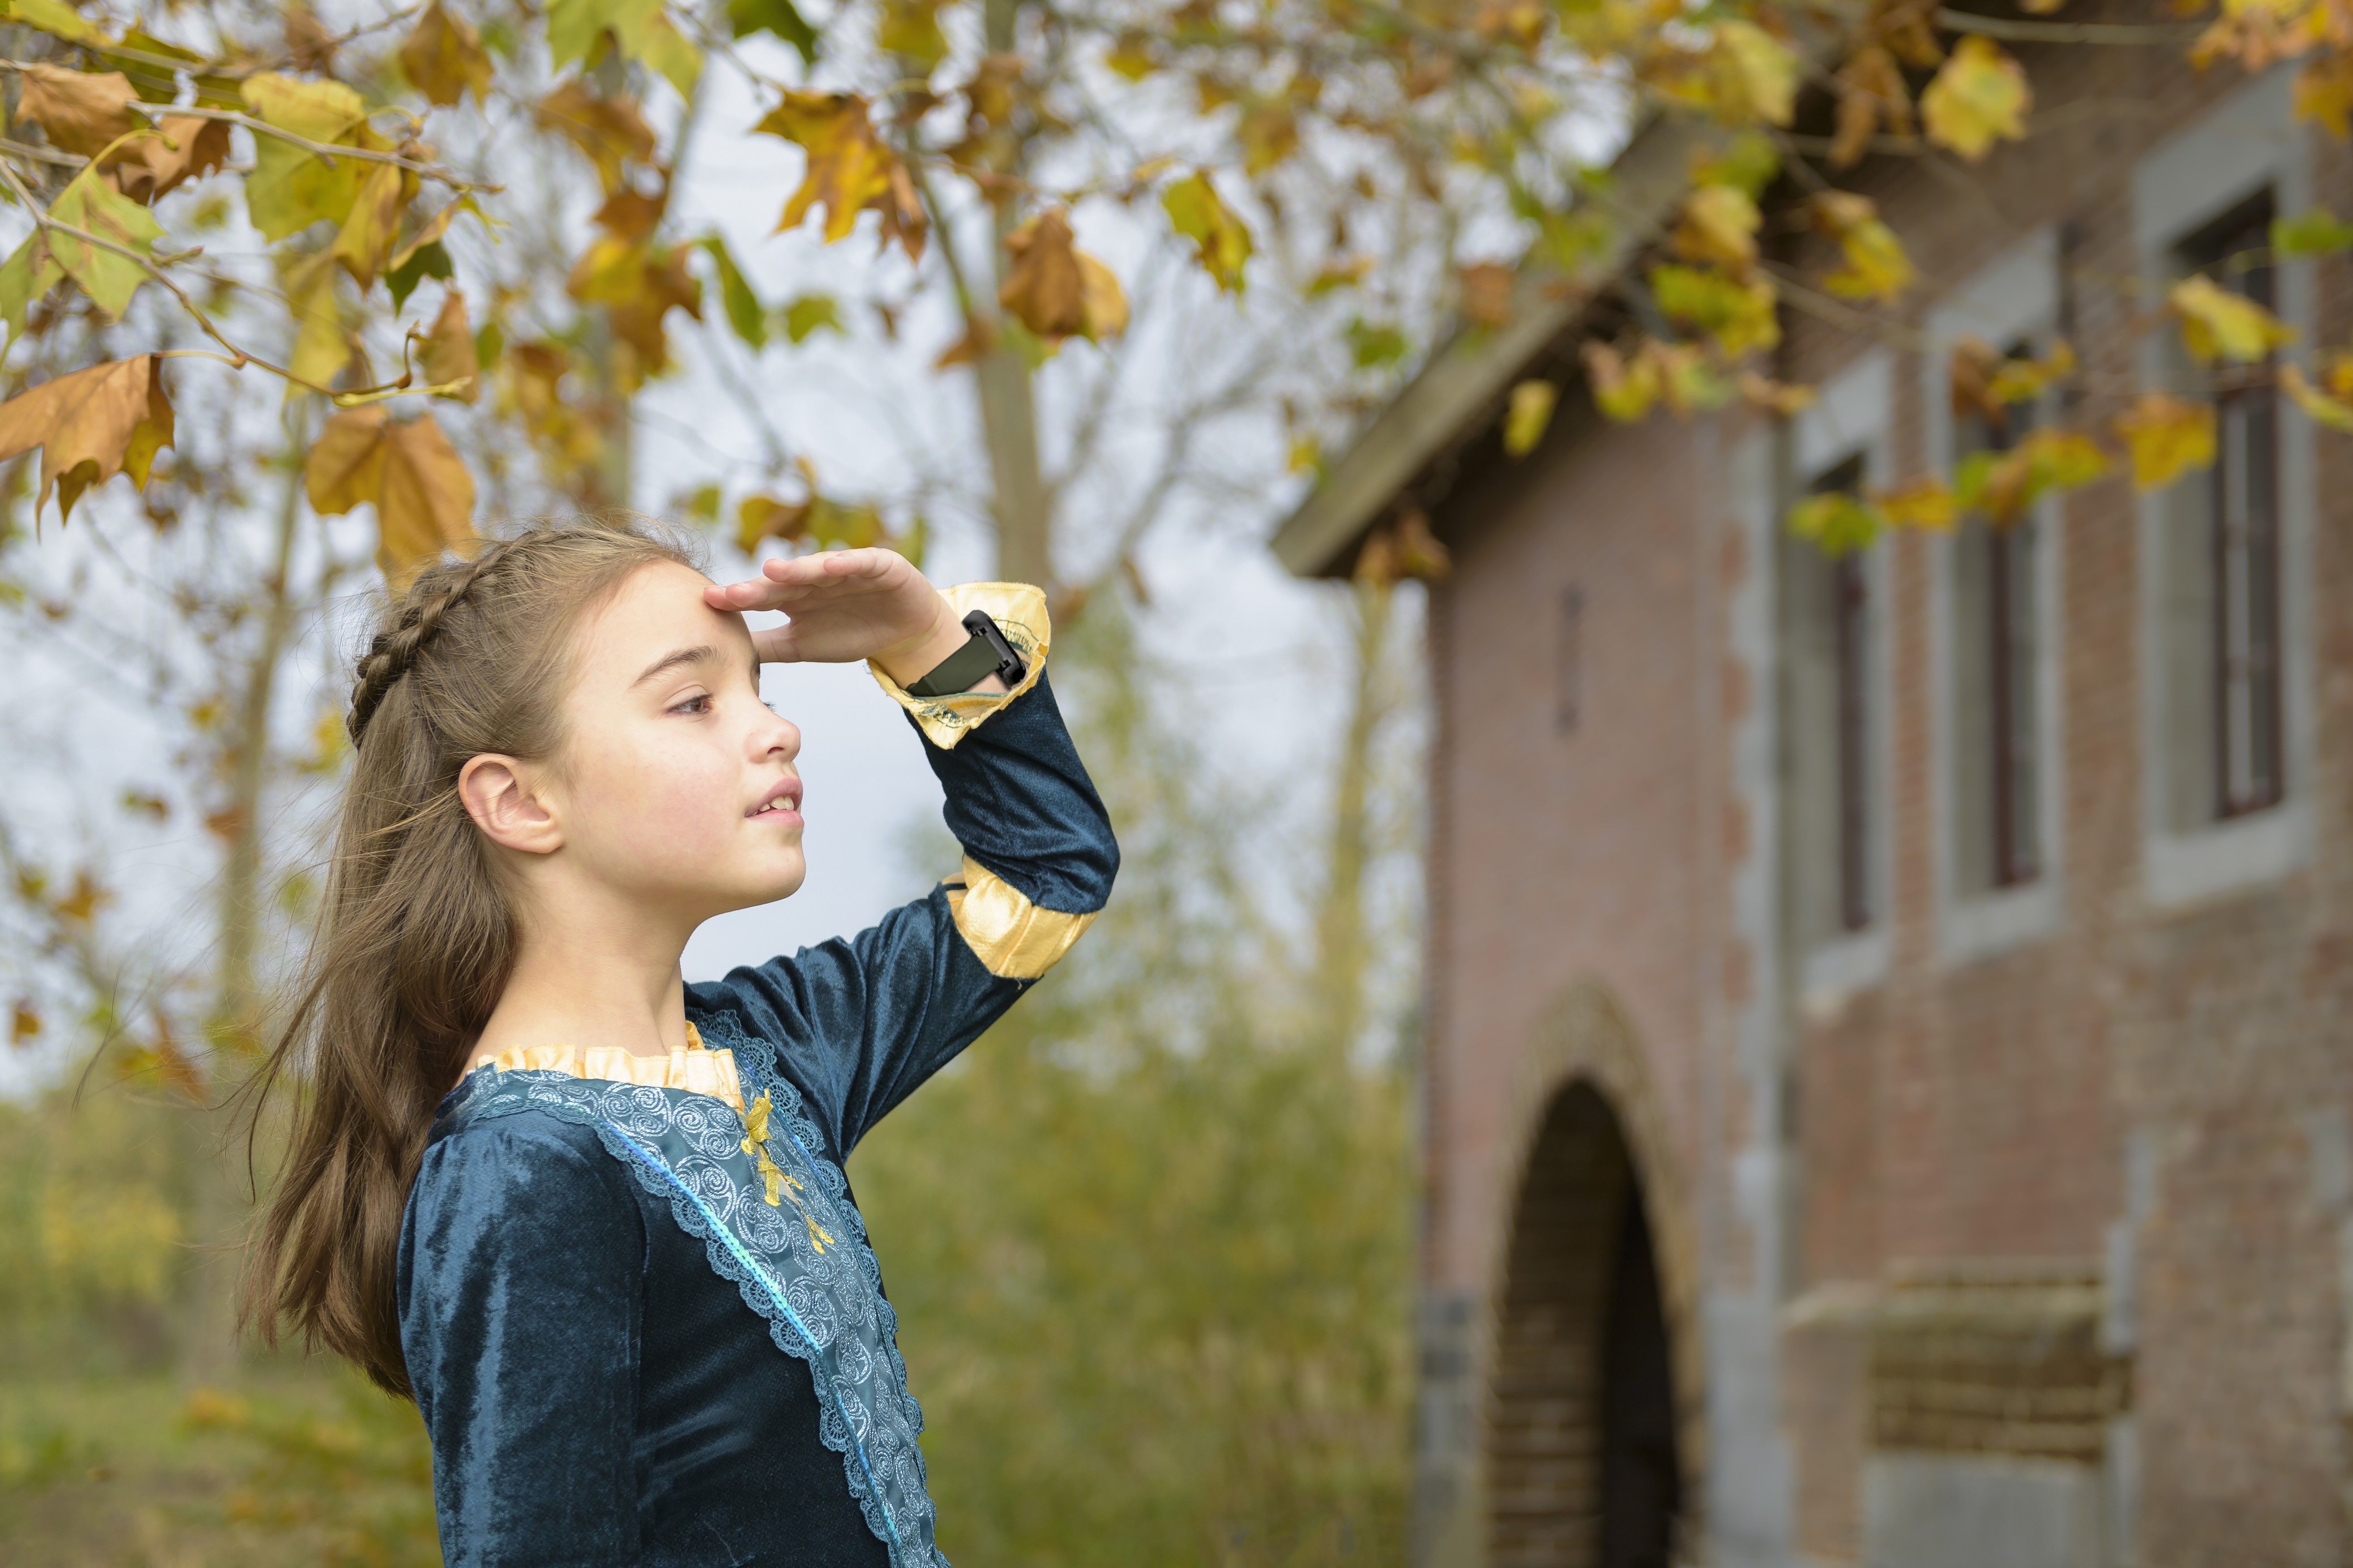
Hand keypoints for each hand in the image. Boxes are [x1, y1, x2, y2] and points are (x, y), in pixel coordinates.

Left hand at [702, 548, 969, 686]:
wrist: (904, 632)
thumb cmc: (850, 634)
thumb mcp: (802, 645)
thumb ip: (766, 647)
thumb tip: (723, 657)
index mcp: (794, 597)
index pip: (761, 597)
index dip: (738, 598)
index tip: (709, 602)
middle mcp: (815, 579)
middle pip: (784, 582)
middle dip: (759, 586)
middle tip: (733, 592)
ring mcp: (846, 570)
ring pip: (817, 568)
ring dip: (797, 568)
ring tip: (773, 569)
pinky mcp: (879, 565)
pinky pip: (861, 562)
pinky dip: (847, 562)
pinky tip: (831, 565)